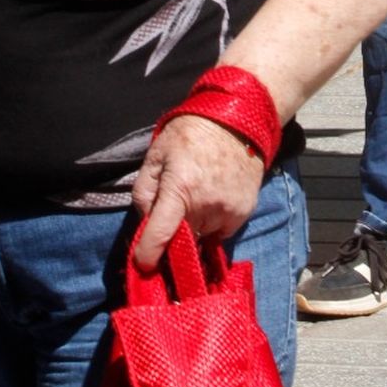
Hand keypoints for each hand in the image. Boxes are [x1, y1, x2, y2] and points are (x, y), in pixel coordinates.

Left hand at [131, 114, 263, 269]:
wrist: (236, 121)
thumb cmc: (190, 135)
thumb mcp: (156, 155)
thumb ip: (144, 192)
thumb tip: (147, 222)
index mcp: (180, 188)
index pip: (160, 234)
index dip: (147, 255)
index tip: (143, 265)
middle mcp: (206, 205)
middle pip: (182, 239)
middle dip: (172, 235)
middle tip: (170, 216)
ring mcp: (228, 211)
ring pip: (202, 237)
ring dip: (194, 228)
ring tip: (195, 199)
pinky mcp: (244, 213)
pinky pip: (221, 232)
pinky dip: (212, 225)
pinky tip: (212, 201)